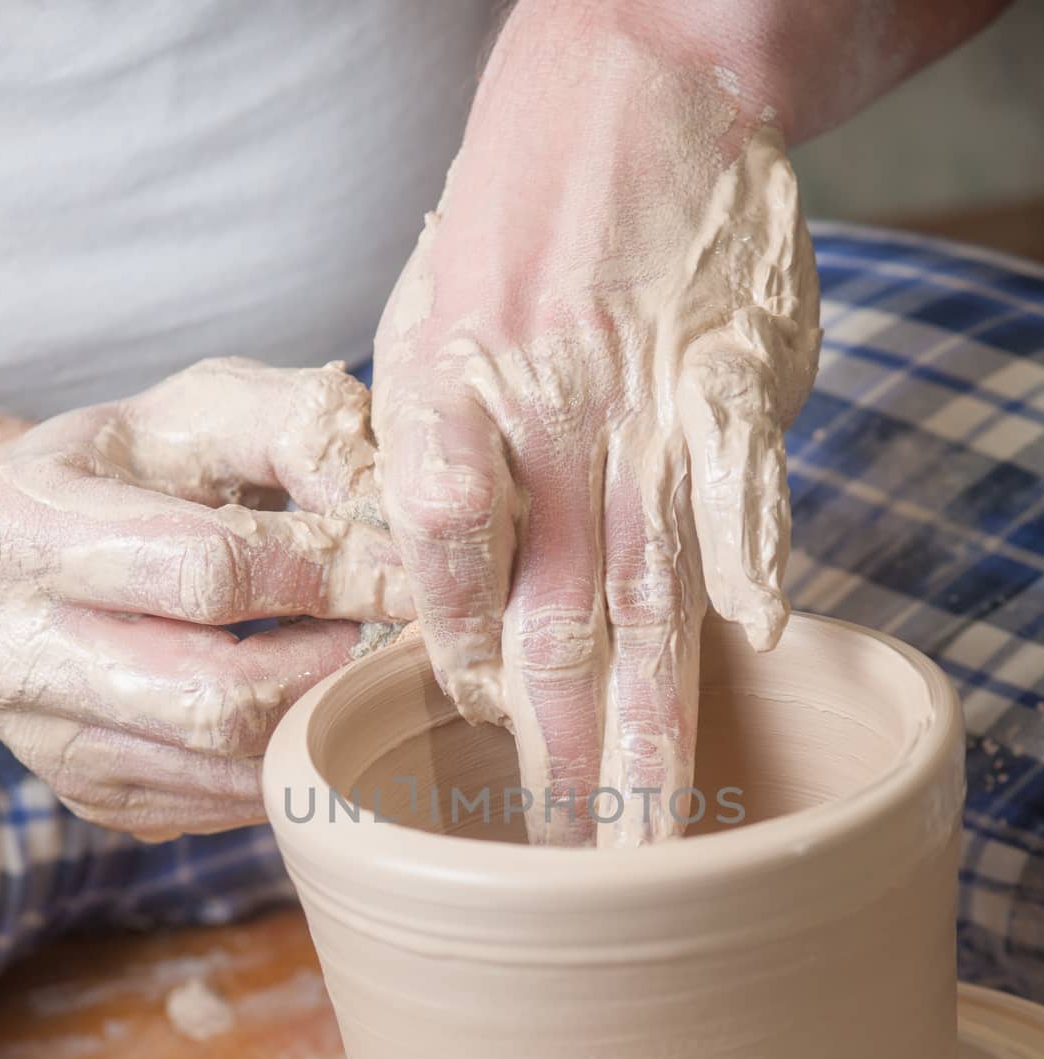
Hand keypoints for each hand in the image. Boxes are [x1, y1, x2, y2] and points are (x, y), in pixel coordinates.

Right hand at [0, 358, 410, 838]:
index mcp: (34, 531)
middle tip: (416, 642)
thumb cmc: (124, 469)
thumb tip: (393, 507)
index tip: (417, 576)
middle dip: (345, 669)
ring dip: (334, 728)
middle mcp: (25, 654)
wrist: (7, 553)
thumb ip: (299, 430)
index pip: (211, 574)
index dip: (333, 575)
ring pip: (236, 771)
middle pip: (227, 699)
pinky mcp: (100, 797)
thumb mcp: (198, 411)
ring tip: (389, 678)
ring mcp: (59, 744)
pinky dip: (298, 764)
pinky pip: (229, 804)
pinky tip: (330, 714)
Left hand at [373, 1, 818, 844]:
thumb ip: (428, 463)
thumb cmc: (513, 216)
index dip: (458, 658)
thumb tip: (455, 601)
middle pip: (551, 621)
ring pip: (648, 592)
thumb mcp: (420, 324)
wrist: (632, 78)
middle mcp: (547, 423)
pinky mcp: (735, 383)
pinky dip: (754, 561)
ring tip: (649, 825)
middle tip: (563, 862)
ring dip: (653, 719)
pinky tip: (756, 642)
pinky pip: (747, 486)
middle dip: (559, 760)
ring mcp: (646, 407)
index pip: (441, 567)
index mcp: (451, 407)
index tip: (479, 731)